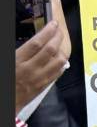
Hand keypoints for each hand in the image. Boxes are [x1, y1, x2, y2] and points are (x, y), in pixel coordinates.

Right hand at [15, 0, 69, 114]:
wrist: (6, 102)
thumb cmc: (5, 80)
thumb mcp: (9, 61)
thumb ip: (21, 51)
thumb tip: (35, 41)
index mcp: (18, 61)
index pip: (37, 43)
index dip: (47, 31)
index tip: (53, 24)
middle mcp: (30, 69)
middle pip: (51, 50)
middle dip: (58, 37)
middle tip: (59, 30)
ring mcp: (39, 78)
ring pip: (59, 61)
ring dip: (62, 49)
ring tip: (61, 43)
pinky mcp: (44, 86)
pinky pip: (58, 72)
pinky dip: (61, 63)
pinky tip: (60, 58)